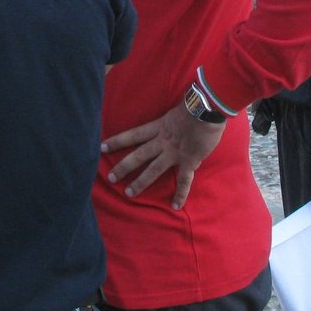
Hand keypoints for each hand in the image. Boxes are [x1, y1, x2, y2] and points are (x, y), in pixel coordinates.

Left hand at [101, 105, 224, 208]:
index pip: (133, 134)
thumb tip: (175, 130)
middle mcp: (163, 141)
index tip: (102, 146)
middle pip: (138, 154)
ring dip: (140, 182)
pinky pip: (184, 181)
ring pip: (153, 169)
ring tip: (128, 193)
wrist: (208, 108)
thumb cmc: (196, 105)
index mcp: (159, 127)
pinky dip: (180, 194)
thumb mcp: (177, 111)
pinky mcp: (188, 161)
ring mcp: (174, 152)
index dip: (117, 141)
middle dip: (123, 166)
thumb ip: (173, 123)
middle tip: (110, 178)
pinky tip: (175, 206)